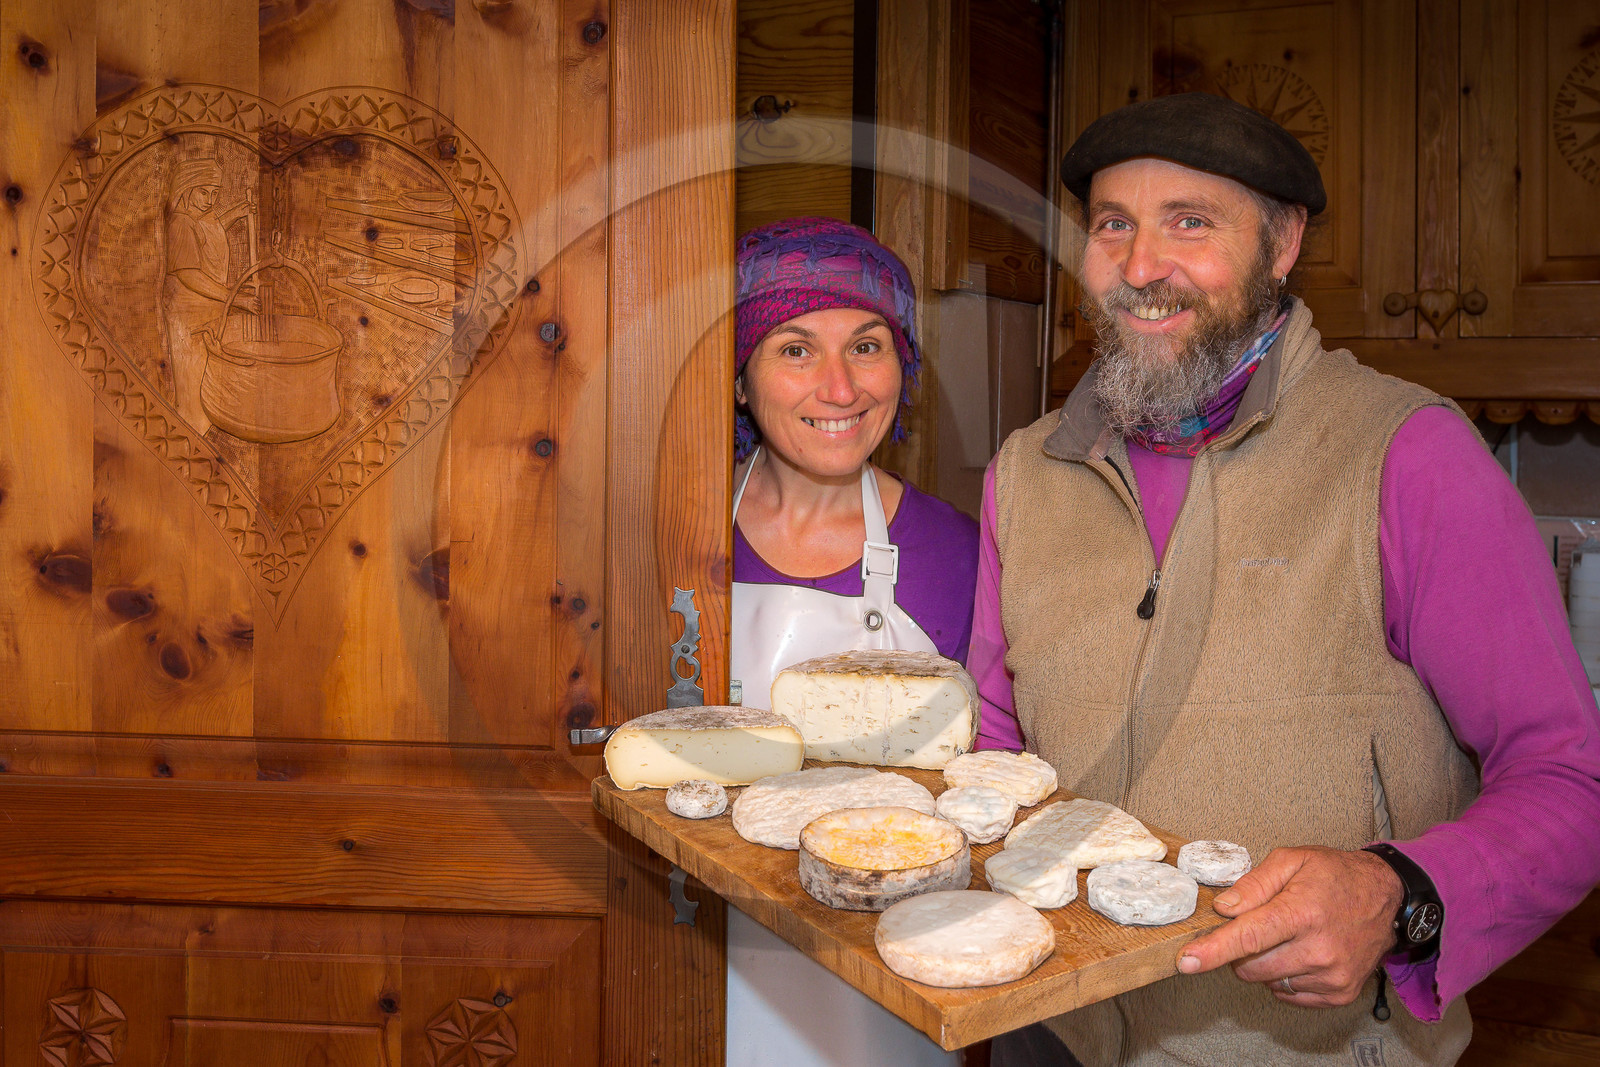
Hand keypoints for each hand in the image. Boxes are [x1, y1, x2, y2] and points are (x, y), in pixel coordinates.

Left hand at [1175, 845, 1403, 1007]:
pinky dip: (1285, 977)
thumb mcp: (1293, 861)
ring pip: (1269, 981)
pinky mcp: (1340, 992)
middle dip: (1242, 949)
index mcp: (1302, 912)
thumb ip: (1254, 883)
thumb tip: (1224, 907)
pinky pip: (1291, 994)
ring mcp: (1331, 975)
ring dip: (1265, 963)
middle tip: (1259, 926)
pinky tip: (1300, 954)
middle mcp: (1318, 949)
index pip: (1248, 937)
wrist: (1388, 897)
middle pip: (1252, 966)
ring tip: (1287, 936)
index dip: (1213, 950)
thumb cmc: (1337, 875)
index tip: (1187, 962)